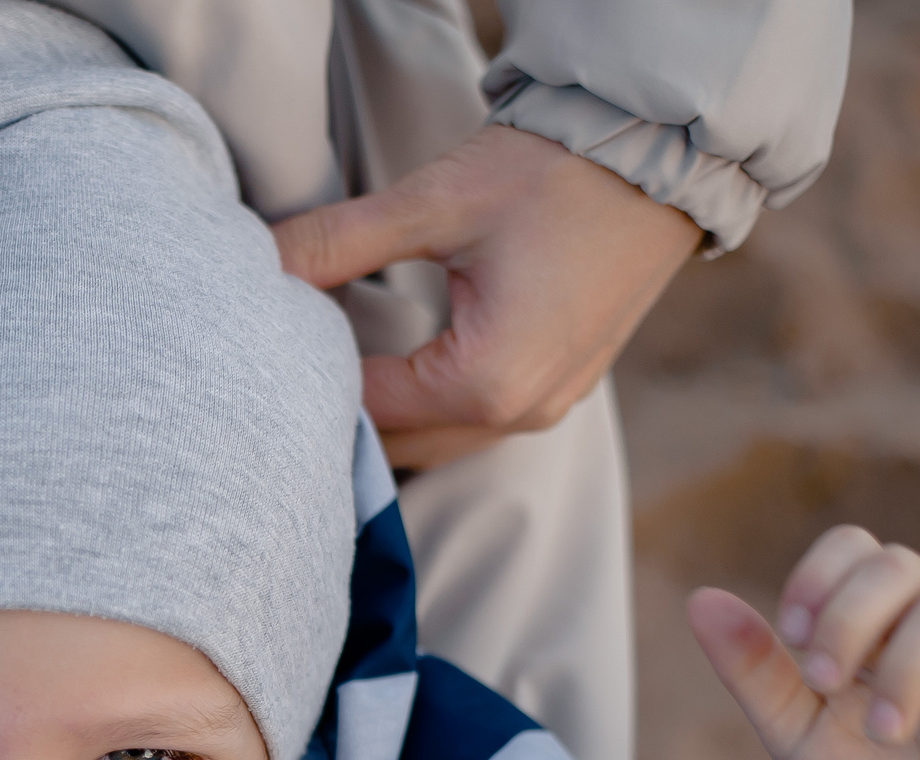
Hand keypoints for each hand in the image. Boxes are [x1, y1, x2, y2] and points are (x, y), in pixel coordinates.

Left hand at [272, 125, 699, 469]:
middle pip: (396, 444)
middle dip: (341, 413)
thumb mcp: (433, 203)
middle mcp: (519, 414)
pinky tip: (389, 372)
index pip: (362, 411)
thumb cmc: (557, 174)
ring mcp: (547, 409)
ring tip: (330, 373)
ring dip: (384, 417)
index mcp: (486, 383)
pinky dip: (426, 408)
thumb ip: (336, 242)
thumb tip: (258, 262)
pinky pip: (473, 425)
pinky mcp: (561, 389)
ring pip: (434, 442)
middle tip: (286, 371)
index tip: (270, 349)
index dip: (307, 382)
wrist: (661, 155)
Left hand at [691, 527, 919, 759]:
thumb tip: (700, 599)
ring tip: (886, 734)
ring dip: (904, 669)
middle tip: (825, 684)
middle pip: (897, 564)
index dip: (817, 580)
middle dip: (849, 620)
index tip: (793, 643)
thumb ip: (755, 672)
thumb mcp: (798, 738)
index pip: (854, 547)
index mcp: (879, 621)